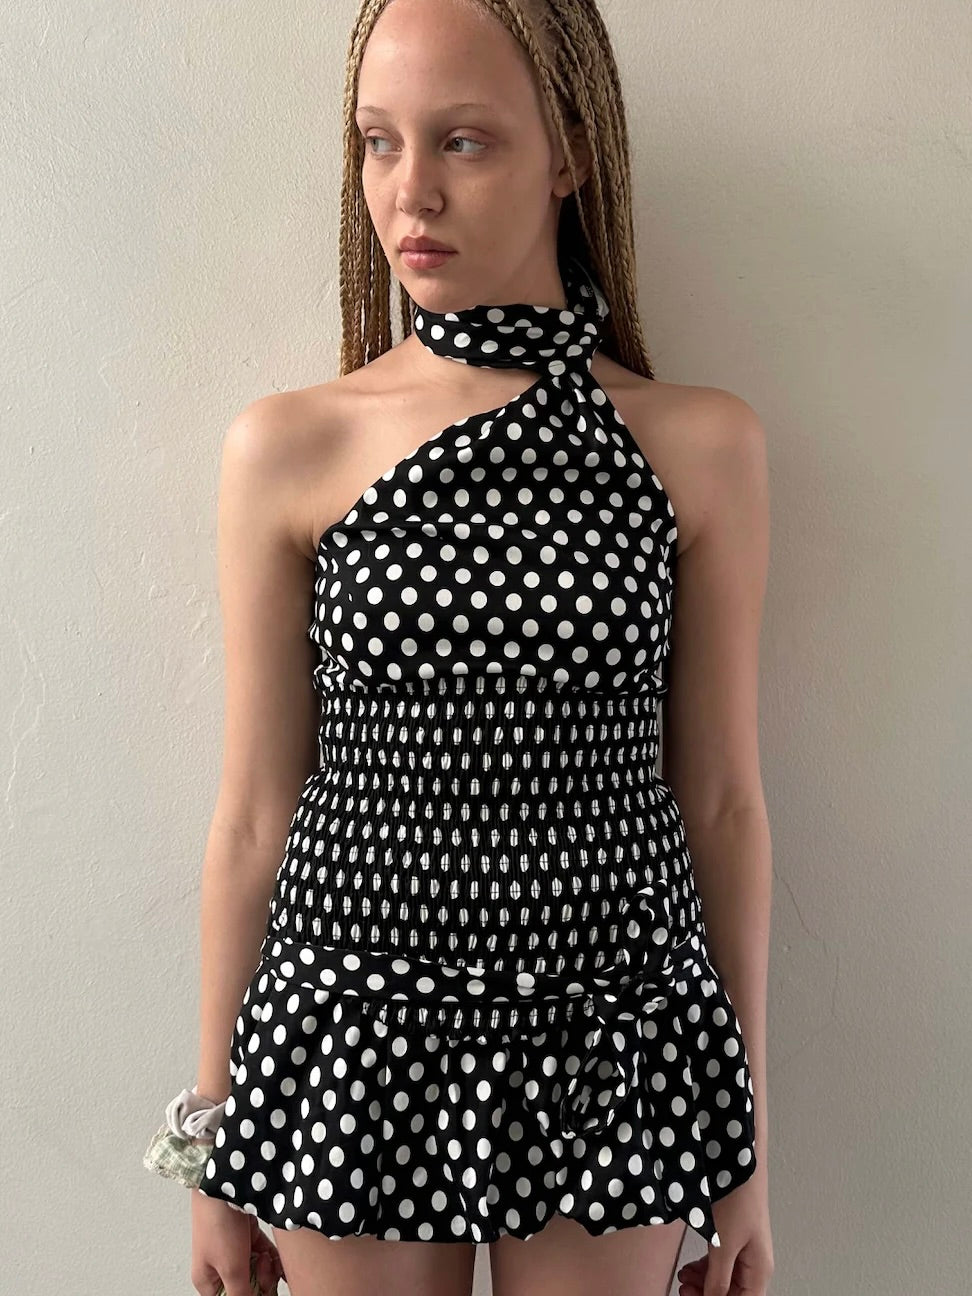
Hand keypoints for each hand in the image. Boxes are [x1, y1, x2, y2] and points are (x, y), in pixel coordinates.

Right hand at [191, 1189, 285, 1295]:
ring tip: (268, 1257)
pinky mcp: (247, 1234)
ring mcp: (234, 1249)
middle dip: (261, 1283)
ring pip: (257, 1271)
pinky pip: (264, 1253)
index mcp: (207, 1281)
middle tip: (264, 1268)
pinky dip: (273, 1255)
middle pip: (246, 1288)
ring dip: (268, 1268)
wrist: (223, 1181)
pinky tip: (279, 1255)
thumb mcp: (231, 1269)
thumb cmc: (218, 1224)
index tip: (265, 1291)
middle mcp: (219, 1267)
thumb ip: (241, 1295)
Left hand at [676, 1172, 773, 1295]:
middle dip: (707, 1295)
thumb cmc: (736, 1200)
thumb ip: (717, 1279)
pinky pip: (720, 1262)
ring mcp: (744, 1249)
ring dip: (704, 1284)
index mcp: (759, 1271)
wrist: (737, 1160)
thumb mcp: (723, 1244)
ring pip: (724, 1279)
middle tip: (683, 1291)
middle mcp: (755, 1263)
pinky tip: (689, 1268)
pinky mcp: (733, 1236)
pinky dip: (704, 1269)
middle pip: (733, 1294)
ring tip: (683, 1279)